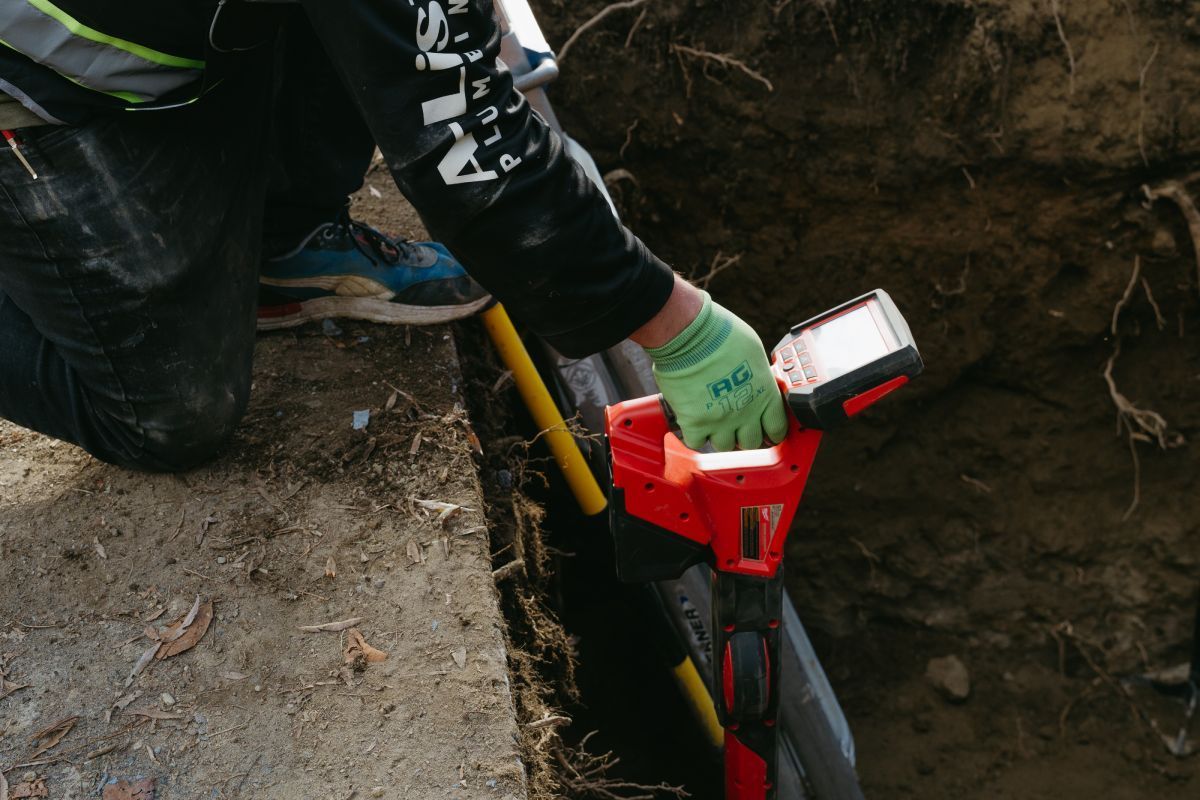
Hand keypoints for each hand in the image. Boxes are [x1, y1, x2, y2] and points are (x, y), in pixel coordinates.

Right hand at [638, 284, 789, 450]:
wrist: (688, 334)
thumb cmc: (721, 333)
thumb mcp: (754, 350)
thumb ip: (758, 374)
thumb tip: (757, 381)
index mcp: (764, 394)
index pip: (777, 428)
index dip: (771, 431)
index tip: (766, 431)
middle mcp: (745, 411)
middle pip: (751, 442)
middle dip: (745, 435)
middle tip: (738, 426)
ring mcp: (720, 420)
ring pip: (725, 445)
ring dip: (720, 436)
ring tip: (714, 422)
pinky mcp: (694, 422)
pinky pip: (697, 442)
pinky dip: (696, 436)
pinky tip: (695, 423)